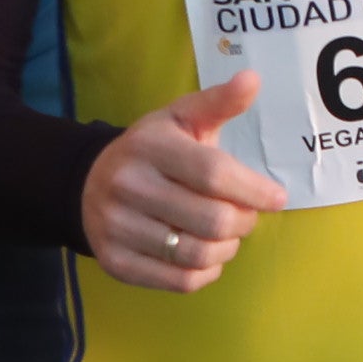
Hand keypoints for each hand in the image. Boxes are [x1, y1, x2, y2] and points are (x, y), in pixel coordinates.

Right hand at [81, 73, 287, 292]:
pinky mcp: (116, 262)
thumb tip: (252, 79)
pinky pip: (180, 282)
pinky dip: (206, 273)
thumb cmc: (151, 150)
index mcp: (149, 146)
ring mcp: (118, 227)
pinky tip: (206, 255)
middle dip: (243, 222)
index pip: (214, 174)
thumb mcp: (180, 119)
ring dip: (226, 249)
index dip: (254, 190)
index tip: (276, 198)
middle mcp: (128, 186)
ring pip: (199, 254)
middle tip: (244, 216)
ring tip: (225, 236)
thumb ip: (218, 102)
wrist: (86, 184)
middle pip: (212, 220)